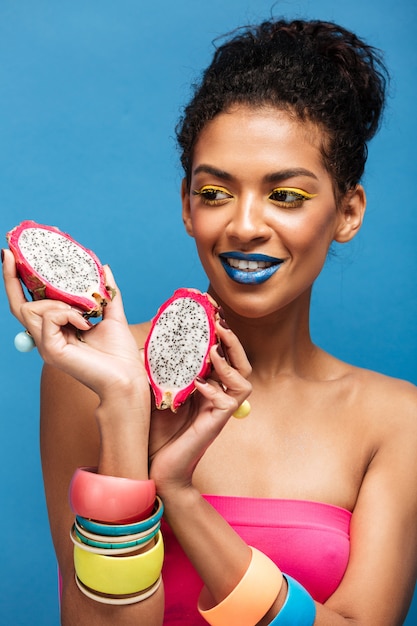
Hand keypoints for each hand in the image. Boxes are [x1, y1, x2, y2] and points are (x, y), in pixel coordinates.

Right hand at [3, 248, 147, 401]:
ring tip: (83, 312)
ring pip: (34, 309)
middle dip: (14, 279)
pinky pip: (49, 318)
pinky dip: (69, 314)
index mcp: (56, 329)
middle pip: (21, 305)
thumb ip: (107, 292)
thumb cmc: (119, 354)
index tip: (11, 255)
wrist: (127, 378)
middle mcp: (46, 337)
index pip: (29, 303)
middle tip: (12, 255)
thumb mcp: (113, 315)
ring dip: (59, 302)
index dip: (16, 281)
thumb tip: (104, 268)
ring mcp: (46, 345)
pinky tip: (87, 324)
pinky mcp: (51, 350)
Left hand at [149, 321, 251, 495]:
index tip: (213, 312)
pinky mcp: (216, 424)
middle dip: (233, 341)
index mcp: (207, 384)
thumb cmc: (154, 429)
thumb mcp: (155, 390)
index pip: (223, 354)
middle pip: (241, 362)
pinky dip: (214, 390)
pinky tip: (198, 384)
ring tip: (214, 350)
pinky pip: (227, 402)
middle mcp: (218, 394)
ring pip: (244, 380)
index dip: (222, 334)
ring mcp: (219, 410)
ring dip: (230, 362)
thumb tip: (147, 343)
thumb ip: (158, 369)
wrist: (153, 466)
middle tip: (220, 323)